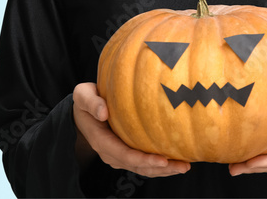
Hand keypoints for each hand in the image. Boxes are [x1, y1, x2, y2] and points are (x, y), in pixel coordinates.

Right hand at [72, 82, 190, 177]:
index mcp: (101, 141)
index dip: (144, 160)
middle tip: (182, 166)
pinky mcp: (125, 153)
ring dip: (163, 170)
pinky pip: (143, 163)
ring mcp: (118, 155)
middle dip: (160, 169)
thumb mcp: (83, 96)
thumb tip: (104, 113)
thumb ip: (91, 102)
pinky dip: (159, 165)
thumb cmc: (86, 101)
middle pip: (138, 166)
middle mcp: (110, 153)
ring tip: (184, 167)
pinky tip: (176, 162)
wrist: (82, 112)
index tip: (163, 160)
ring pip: (142, 168)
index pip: (125, 155)